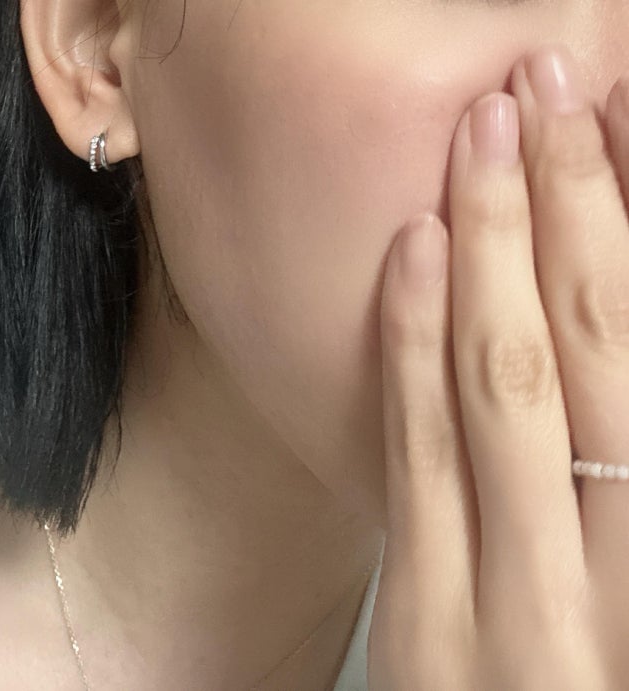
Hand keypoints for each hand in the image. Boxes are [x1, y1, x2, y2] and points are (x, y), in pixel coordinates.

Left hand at [369, 45, 628, 690]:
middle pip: (593, 345)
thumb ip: (607, 480)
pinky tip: (415, 251)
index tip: (604, 127)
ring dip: (494, 245)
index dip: (620, 228)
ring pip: (508, 383)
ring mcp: (507, 594)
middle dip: (571, 208)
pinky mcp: (420, 613)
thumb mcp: (615, 588)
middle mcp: (613, 570)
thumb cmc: (580, 683)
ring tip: (486, 139)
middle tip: (545, 95)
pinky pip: (414, 454)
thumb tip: (591, 350)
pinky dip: (415, 343)